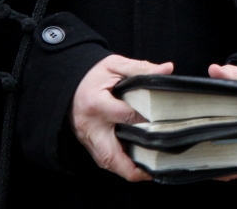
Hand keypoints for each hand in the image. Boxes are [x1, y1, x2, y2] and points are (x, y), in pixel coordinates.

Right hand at [71, 54, 173, 180]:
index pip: (126, 117)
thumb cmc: (93, 75)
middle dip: (131, 168)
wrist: (68, 83)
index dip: (148, 121)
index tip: (166, 124)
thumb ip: (141, 68)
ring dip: (126, 170)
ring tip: (148, 171)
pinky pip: (102, 159)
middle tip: (153, 170)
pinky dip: (119, 164)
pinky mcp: (86, 143)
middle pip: (110, 155)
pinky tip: (135, 164)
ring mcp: (86, 138)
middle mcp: (90, 126)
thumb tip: (167, 69)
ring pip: (106, 162)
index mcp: (97, 103)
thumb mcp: (116, 65)